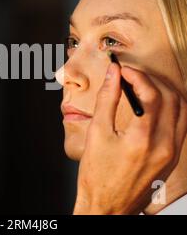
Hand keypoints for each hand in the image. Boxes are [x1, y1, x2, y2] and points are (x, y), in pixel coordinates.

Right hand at [73, 63, 186, 214]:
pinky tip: (154, 104)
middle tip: (131, 75)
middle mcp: (164, 145)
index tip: (122, 70)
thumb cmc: (97, 175)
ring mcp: (172, 152)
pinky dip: (171, 106)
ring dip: (164, 90)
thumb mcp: (97, 133)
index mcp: (143, 139)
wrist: (107, 205)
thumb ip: (107, 99)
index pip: (150, 93)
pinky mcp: (172, 157)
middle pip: (171, 97)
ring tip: (143, 85)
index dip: (136, 75)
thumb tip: (113, 75)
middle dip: (151, 79)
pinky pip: (181, 123)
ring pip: (182, 109)